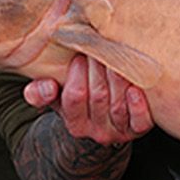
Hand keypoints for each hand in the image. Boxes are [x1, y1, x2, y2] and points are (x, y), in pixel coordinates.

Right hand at [23, 54, 153, 145]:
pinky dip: (138, 105)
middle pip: (98, 96)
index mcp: (75, 124)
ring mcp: (119, 132)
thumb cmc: (80, 99)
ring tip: (118, 58)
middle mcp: (97, 132)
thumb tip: (47, 86)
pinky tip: (135, 88)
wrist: (108, 120)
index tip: (80, 55)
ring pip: (118, 105)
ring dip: (119, 79)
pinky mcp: (139, 129)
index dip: (77, 74)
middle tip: (101, 48)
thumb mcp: (56, 97)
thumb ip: (39, 92)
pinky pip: (140, 121)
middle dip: (99, 68)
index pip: (74, 97)